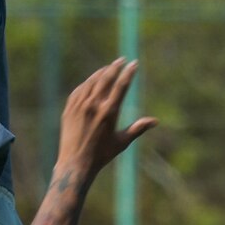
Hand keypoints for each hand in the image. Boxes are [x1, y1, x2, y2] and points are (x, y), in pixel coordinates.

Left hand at [54, 58, 157, 183]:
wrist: (75, 164)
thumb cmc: (102, 155)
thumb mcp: (122, 142)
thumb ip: (138, 128)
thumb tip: (155, 121)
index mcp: (109, 112)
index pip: (121, 85)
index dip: (128, 72)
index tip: (134, 63)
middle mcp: (93, 105)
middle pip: (105, 79)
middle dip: (115, 67)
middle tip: (121, 60)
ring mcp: (79, 106)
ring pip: (91, 82)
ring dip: (100, 73)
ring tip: (107, 68)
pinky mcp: (69, 109)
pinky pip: (79, 90)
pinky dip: (86, 84)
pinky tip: (91, 82)